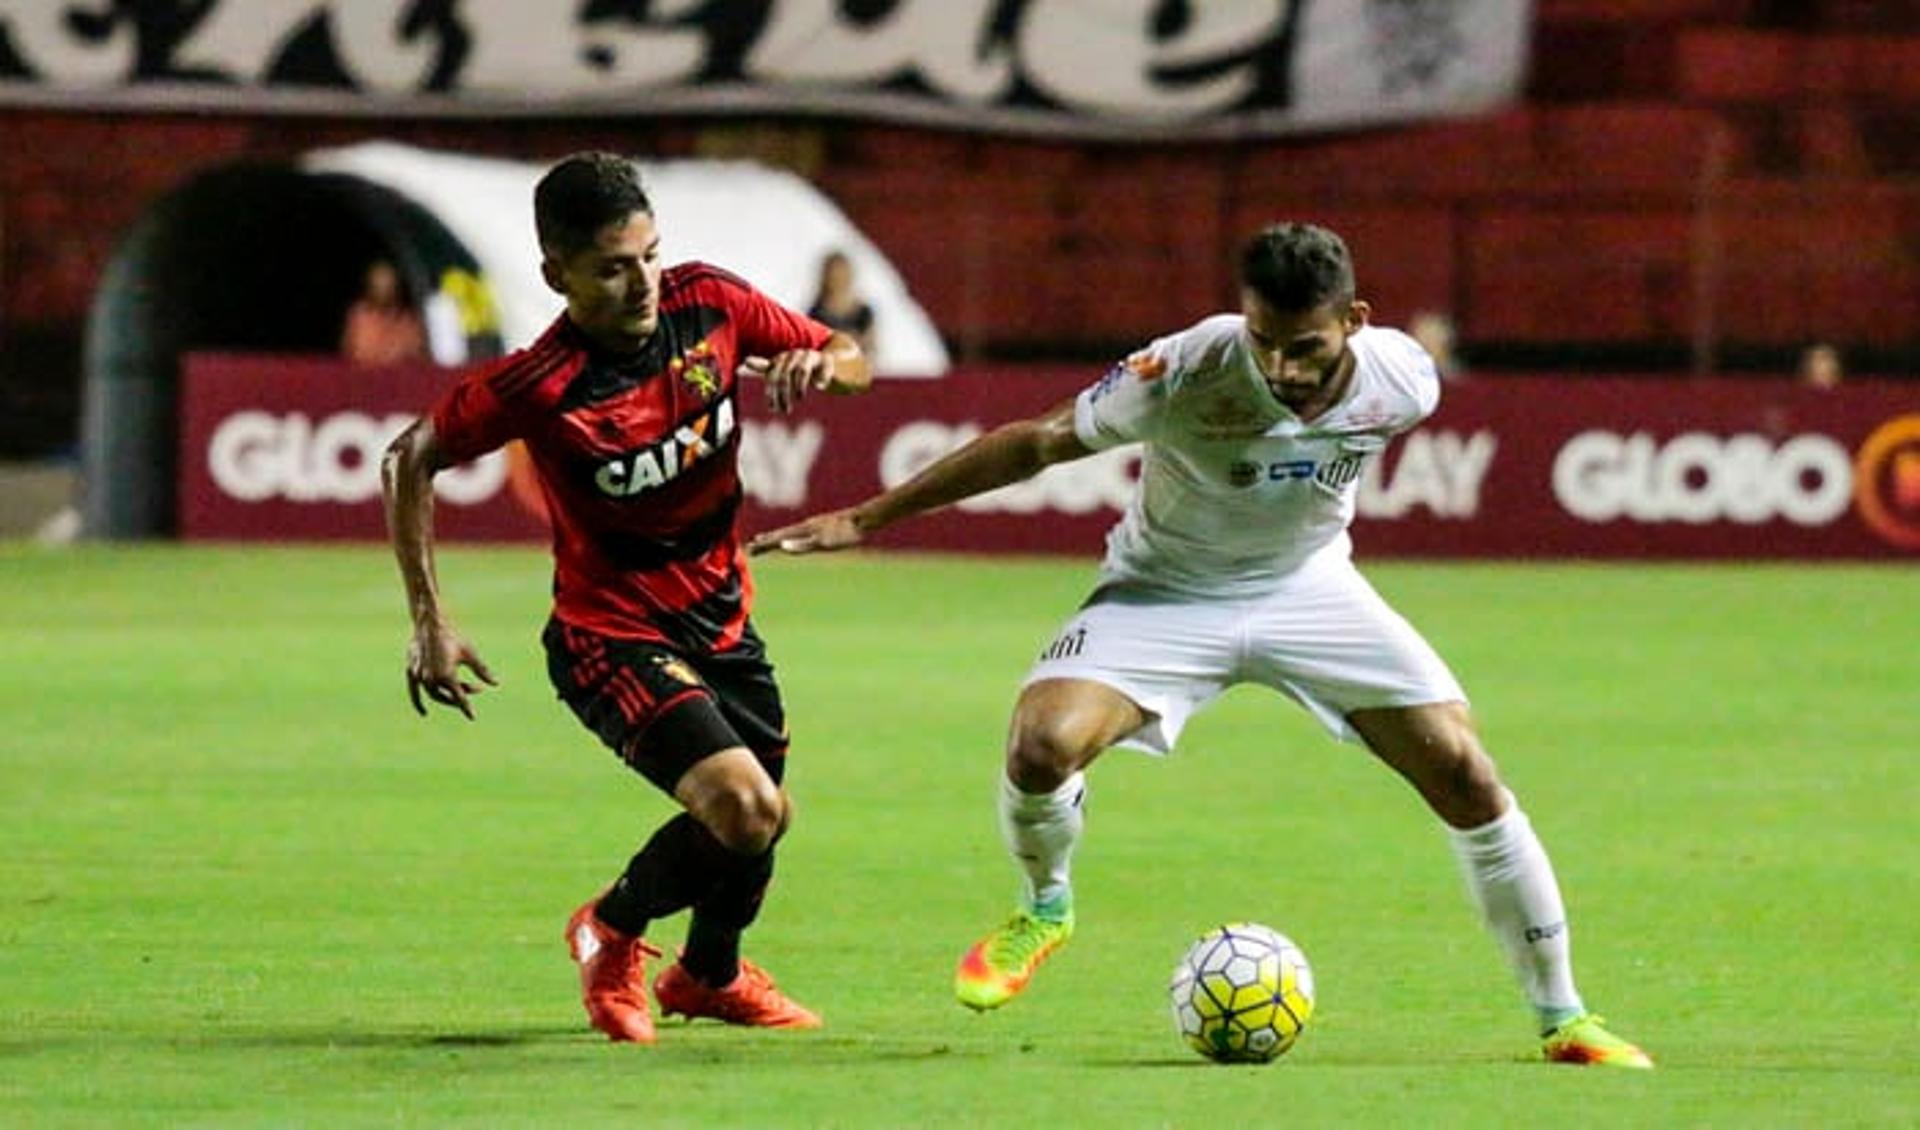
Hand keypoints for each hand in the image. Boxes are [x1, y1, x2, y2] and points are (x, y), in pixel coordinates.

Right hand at [405, 621, 497, 719]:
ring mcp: (422, 677)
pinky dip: (419, 703)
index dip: (466, 708)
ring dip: (446, 696)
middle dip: (460, 697)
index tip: (472, 717)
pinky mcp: (413, 673)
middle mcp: (433, 680)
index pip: (460, 698)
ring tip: (460, 690)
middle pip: (448, 697)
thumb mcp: (470, 654)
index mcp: (448, 676)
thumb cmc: (453, 639)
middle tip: (476, 689)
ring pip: (434, 694)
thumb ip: (482, 670)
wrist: (430, 626)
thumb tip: (496, 684)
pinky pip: (416, 693)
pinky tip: (423, 711)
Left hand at [739, 350, 834, 414]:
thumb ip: (766, 367)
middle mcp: (795, 355)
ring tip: (800, 399)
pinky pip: (823, 368)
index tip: (766, 400)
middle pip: (784, 375)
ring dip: (799, 387)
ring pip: (801, 371)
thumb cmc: (808, 371)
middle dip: (782, 395)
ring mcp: (812, 356)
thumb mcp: (787, 372)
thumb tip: (745, 360)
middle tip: (784, 411)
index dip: (770, 391)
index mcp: (783, 359)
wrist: (836, 366)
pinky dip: (821, 378)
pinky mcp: (828, 360)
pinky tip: (819, 387)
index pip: (771, 375)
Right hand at [747, 508, 866, 555]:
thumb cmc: (844, 533)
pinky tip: (792, 538)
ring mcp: (813, 526)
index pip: (778, 538)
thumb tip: (781, 546)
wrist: (863, 519)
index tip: (750, 549)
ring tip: (765, 541)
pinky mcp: (822, 527)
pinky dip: (789, 536)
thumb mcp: (824, 543)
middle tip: (750, 548)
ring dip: (775, 538)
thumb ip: (803, 545)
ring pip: (789, 532)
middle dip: (765, 541)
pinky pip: (799, 532)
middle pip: (780, 534)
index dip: (764, 544)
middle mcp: (805, 526)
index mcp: (803, 530)